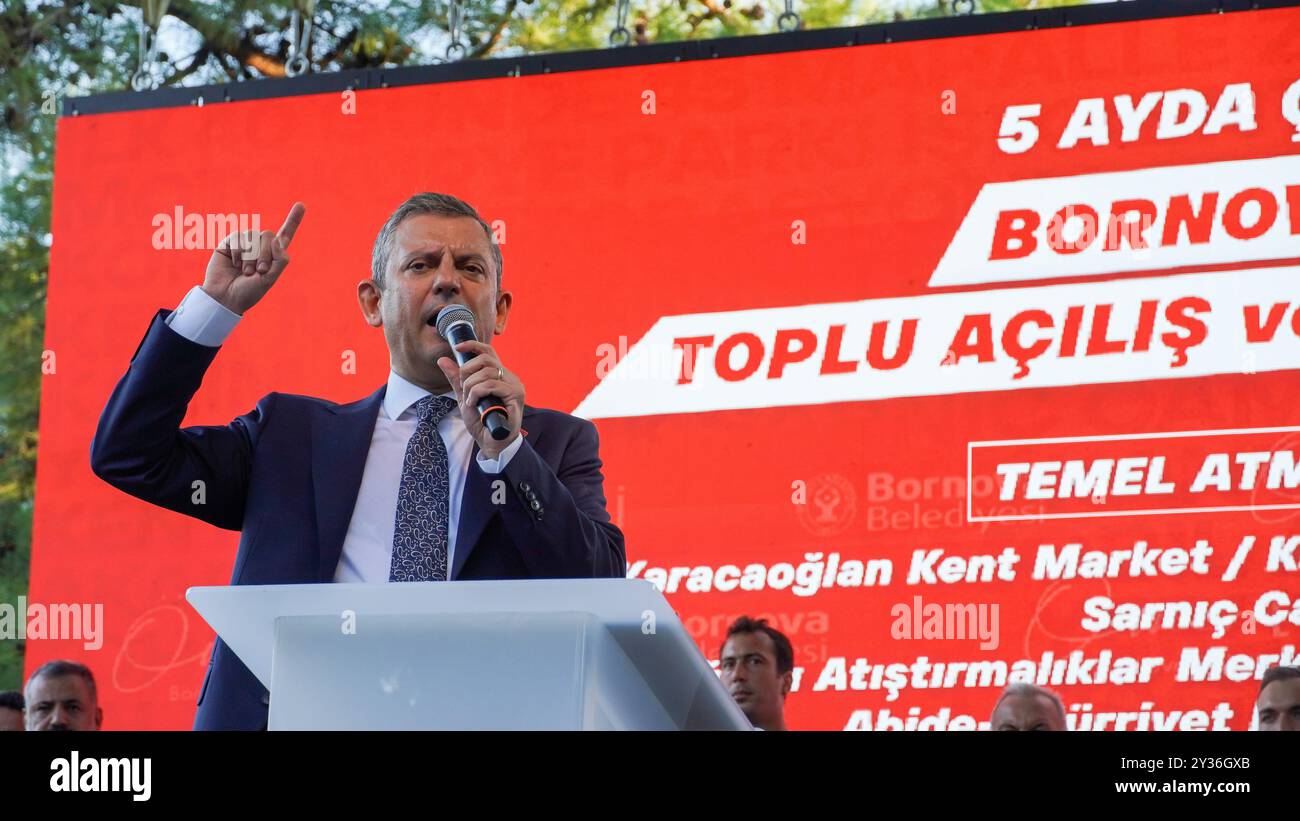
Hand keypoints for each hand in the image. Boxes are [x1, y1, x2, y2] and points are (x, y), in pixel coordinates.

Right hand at [202, 202, 305, 314]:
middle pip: (268, 235)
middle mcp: (260, 246)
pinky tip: (235, 264)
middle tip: (259, 271)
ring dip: (251, 256)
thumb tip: (278, 238)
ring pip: (253, 236)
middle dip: (264, 254)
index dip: (293, 220)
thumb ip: (280, 259)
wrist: (225, 297)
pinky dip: (239, 252)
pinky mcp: (229, 243)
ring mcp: (244, 244)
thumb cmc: (249, 292)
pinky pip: (238, 237)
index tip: (301, 205)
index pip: (285, 234)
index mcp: (273, 255)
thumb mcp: (270, 279)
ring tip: (245, 272)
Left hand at [437, 341, 523, 458]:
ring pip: (487, 373)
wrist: (492, 444)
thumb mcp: (464, 397)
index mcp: (500, 376)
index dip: (473, 345)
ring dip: (471, 386)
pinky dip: (477, 393)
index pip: (489, 352)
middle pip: (486, 359)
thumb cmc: (482, 422)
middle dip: (467, 371)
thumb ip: (456, 380)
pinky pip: (492, 385)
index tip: (457, 348)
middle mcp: (510, 378)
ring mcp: (515, 387)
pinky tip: (474, 404)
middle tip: (463, 387)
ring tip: (468, 400)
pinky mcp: (516, 396)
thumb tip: (443, 360)